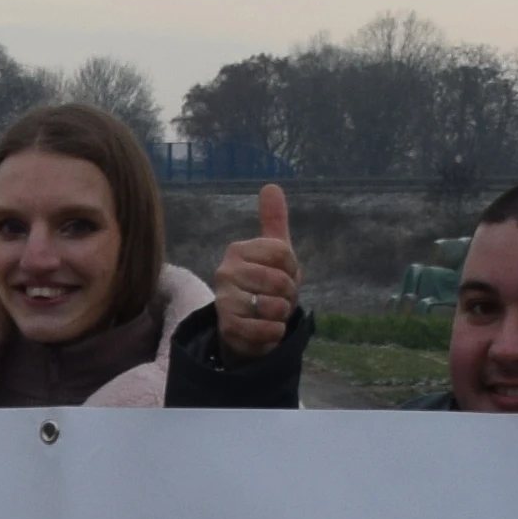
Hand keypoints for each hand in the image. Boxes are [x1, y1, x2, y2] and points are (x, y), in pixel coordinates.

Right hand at [210, 186, 301, 347]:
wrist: (246, 327)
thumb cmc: (264, 285)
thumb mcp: (273, 253)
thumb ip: (273, 221)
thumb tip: (271, 186)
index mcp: (237, 250)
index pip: (284, 253)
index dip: (292, 269)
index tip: (283, 275)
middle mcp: (225, 272)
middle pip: (281, 281)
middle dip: (288, 295)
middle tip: (276, 297)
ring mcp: (225, 301)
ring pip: (276, 306)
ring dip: (281, 314)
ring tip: (269, 313)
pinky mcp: (229, 328)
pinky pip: (269, 329)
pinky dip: (275, 332)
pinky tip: (265, 328)